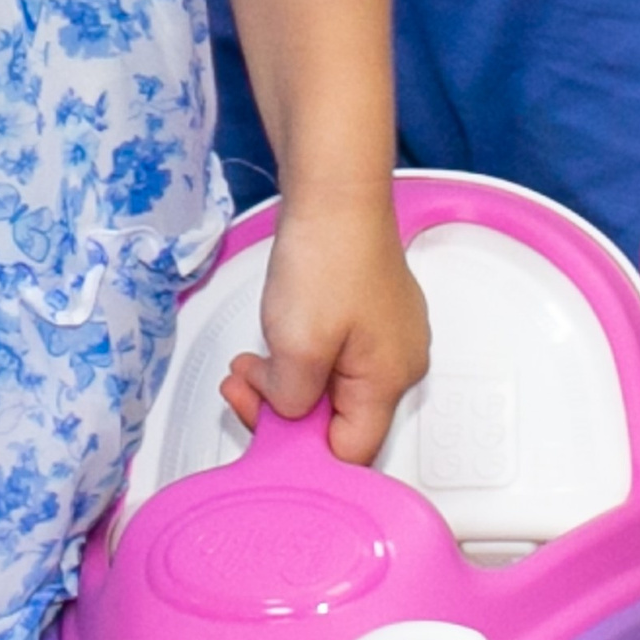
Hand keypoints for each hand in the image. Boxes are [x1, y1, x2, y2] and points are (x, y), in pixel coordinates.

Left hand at [222, 199, 428, 463]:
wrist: (335, 188)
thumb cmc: (326, 258)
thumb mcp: (298, 344)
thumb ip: (291, 398)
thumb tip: (288, 411)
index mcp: (391, 381)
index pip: (351, 452)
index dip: (299, 449)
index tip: (257, 417)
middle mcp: (398, 363)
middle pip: (341, 417)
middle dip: (284, 407)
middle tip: (241, 384)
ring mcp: (386, 332)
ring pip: (332, 382)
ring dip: (285, 377)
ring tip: (247, 361)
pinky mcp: (369, 306)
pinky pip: (334, 351)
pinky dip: (299, 351)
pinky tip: (274, 334)